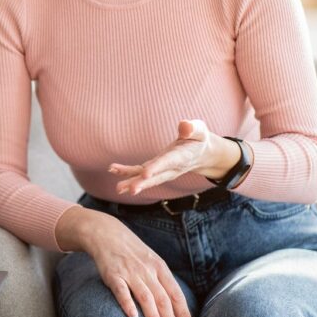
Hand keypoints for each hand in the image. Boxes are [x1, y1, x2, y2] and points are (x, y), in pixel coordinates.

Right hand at [60, 207, 192, 316]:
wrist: (107, 234)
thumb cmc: (132, 253)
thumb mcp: (152, 261)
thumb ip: (162, 282)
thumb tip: (174, 309)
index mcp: (160, 268)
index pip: (175, 294)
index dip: (183, 313)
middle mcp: (147, 270)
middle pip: (163, 299)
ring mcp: (130, 272)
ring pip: (146, 297)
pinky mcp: (113, 275)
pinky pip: (122, 291)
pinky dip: (128, 304)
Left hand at [108, 119, 240, 195]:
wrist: (202, 154)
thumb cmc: (199, 138)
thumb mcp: (200, 130)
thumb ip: (192, 128)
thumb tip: (184, 126)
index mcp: (182, 157)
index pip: (168, 163)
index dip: (157, 168)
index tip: (145, 174)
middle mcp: (172, 168)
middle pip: (157, 177)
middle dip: (143, 183)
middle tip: (131, 190)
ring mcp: (163, 171)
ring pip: (147, 179)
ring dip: (132, 183)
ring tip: (118, 188)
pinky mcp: (155, 169)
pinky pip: (140, 172)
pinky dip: (127, 172)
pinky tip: (113, 170)